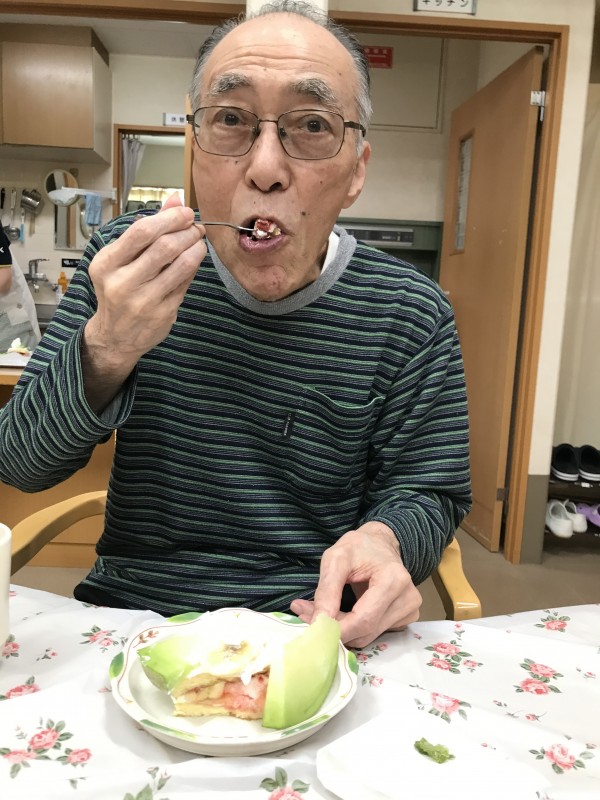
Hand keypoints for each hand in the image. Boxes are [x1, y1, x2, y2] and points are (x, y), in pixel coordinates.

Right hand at [82, 194, 205, 410]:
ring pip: (181, 265)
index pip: (141, 232)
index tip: (184, 213)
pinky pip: (186, 283)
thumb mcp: (119, 259)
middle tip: (195, 226)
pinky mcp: (163, 313)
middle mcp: (123, 283)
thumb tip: (175, 200)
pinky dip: (193, 267)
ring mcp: (144, 300)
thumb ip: (146, 230)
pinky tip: (194, 259)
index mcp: (106, 264)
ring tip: (199, 241)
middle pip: (165, 247)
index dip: (169, 218)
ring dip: (196, 248)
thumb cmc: (117, 290)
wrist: (115, 337)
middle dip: (187, 231)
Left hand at [290, 521, 421, 647]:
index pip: (364, 619)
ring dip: (344, 630)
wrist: (381, 543)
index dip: (338, 629)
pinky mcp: (405, 617)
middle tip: (310, 618)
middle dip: (337, 629)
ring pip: (369, 636)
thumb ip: (327, 590)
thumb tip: (317, 622)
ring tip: (325, 613)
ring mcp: (409, 610)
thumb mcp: (336, 559)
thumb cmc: (359, 547)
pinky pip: (374, 632)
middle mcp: (407, 598)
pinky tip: (346, 613)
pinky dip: (355, 629)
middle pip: (366, 630)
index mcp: (394, 579)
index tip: (313, 628)